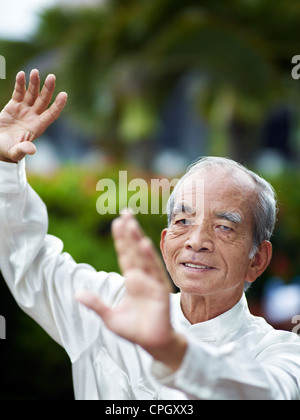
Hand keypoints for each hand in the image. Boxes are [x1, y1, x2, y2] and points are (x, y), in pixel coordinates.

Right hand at [0, 69, 66, 162]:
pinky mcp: (14, 105)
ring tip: (35, 72)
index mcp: (38, 127)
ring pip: (32, 94)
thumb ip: (23, 149)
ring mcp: (25, 110)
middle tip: (52, 77)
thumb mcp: (15, 151)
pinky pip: (19, 92)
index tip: (64, 95)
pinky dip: (20, 84)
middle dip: (48, 89)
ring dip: (34, 83)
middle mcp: (34, 116)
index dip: (58, 105)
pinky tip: (22, 74)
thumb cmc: (9, 150)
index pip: (51, 114)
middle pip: (43, 100)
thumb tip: (32, 150)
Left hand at [77, 211, 186, 371]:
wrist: (152, 343)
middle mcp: (142, 277)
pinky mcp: (160, 291)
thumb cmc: (134, 329)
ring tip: (131, 224)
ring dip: (137, 240)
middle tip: (125, 213)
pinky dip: (150, 258)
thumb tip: (77, 294)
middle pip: (133, 251)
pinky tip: (144, 245)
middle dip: (129, 233)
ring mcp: (151, 282)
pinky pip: (154, 272)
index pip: (124, 255)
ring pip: (143, 257)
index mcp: (132, 280)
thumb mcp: (110, 318)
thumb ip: (96, 304)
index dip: (121, 239)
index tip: (117, 222)